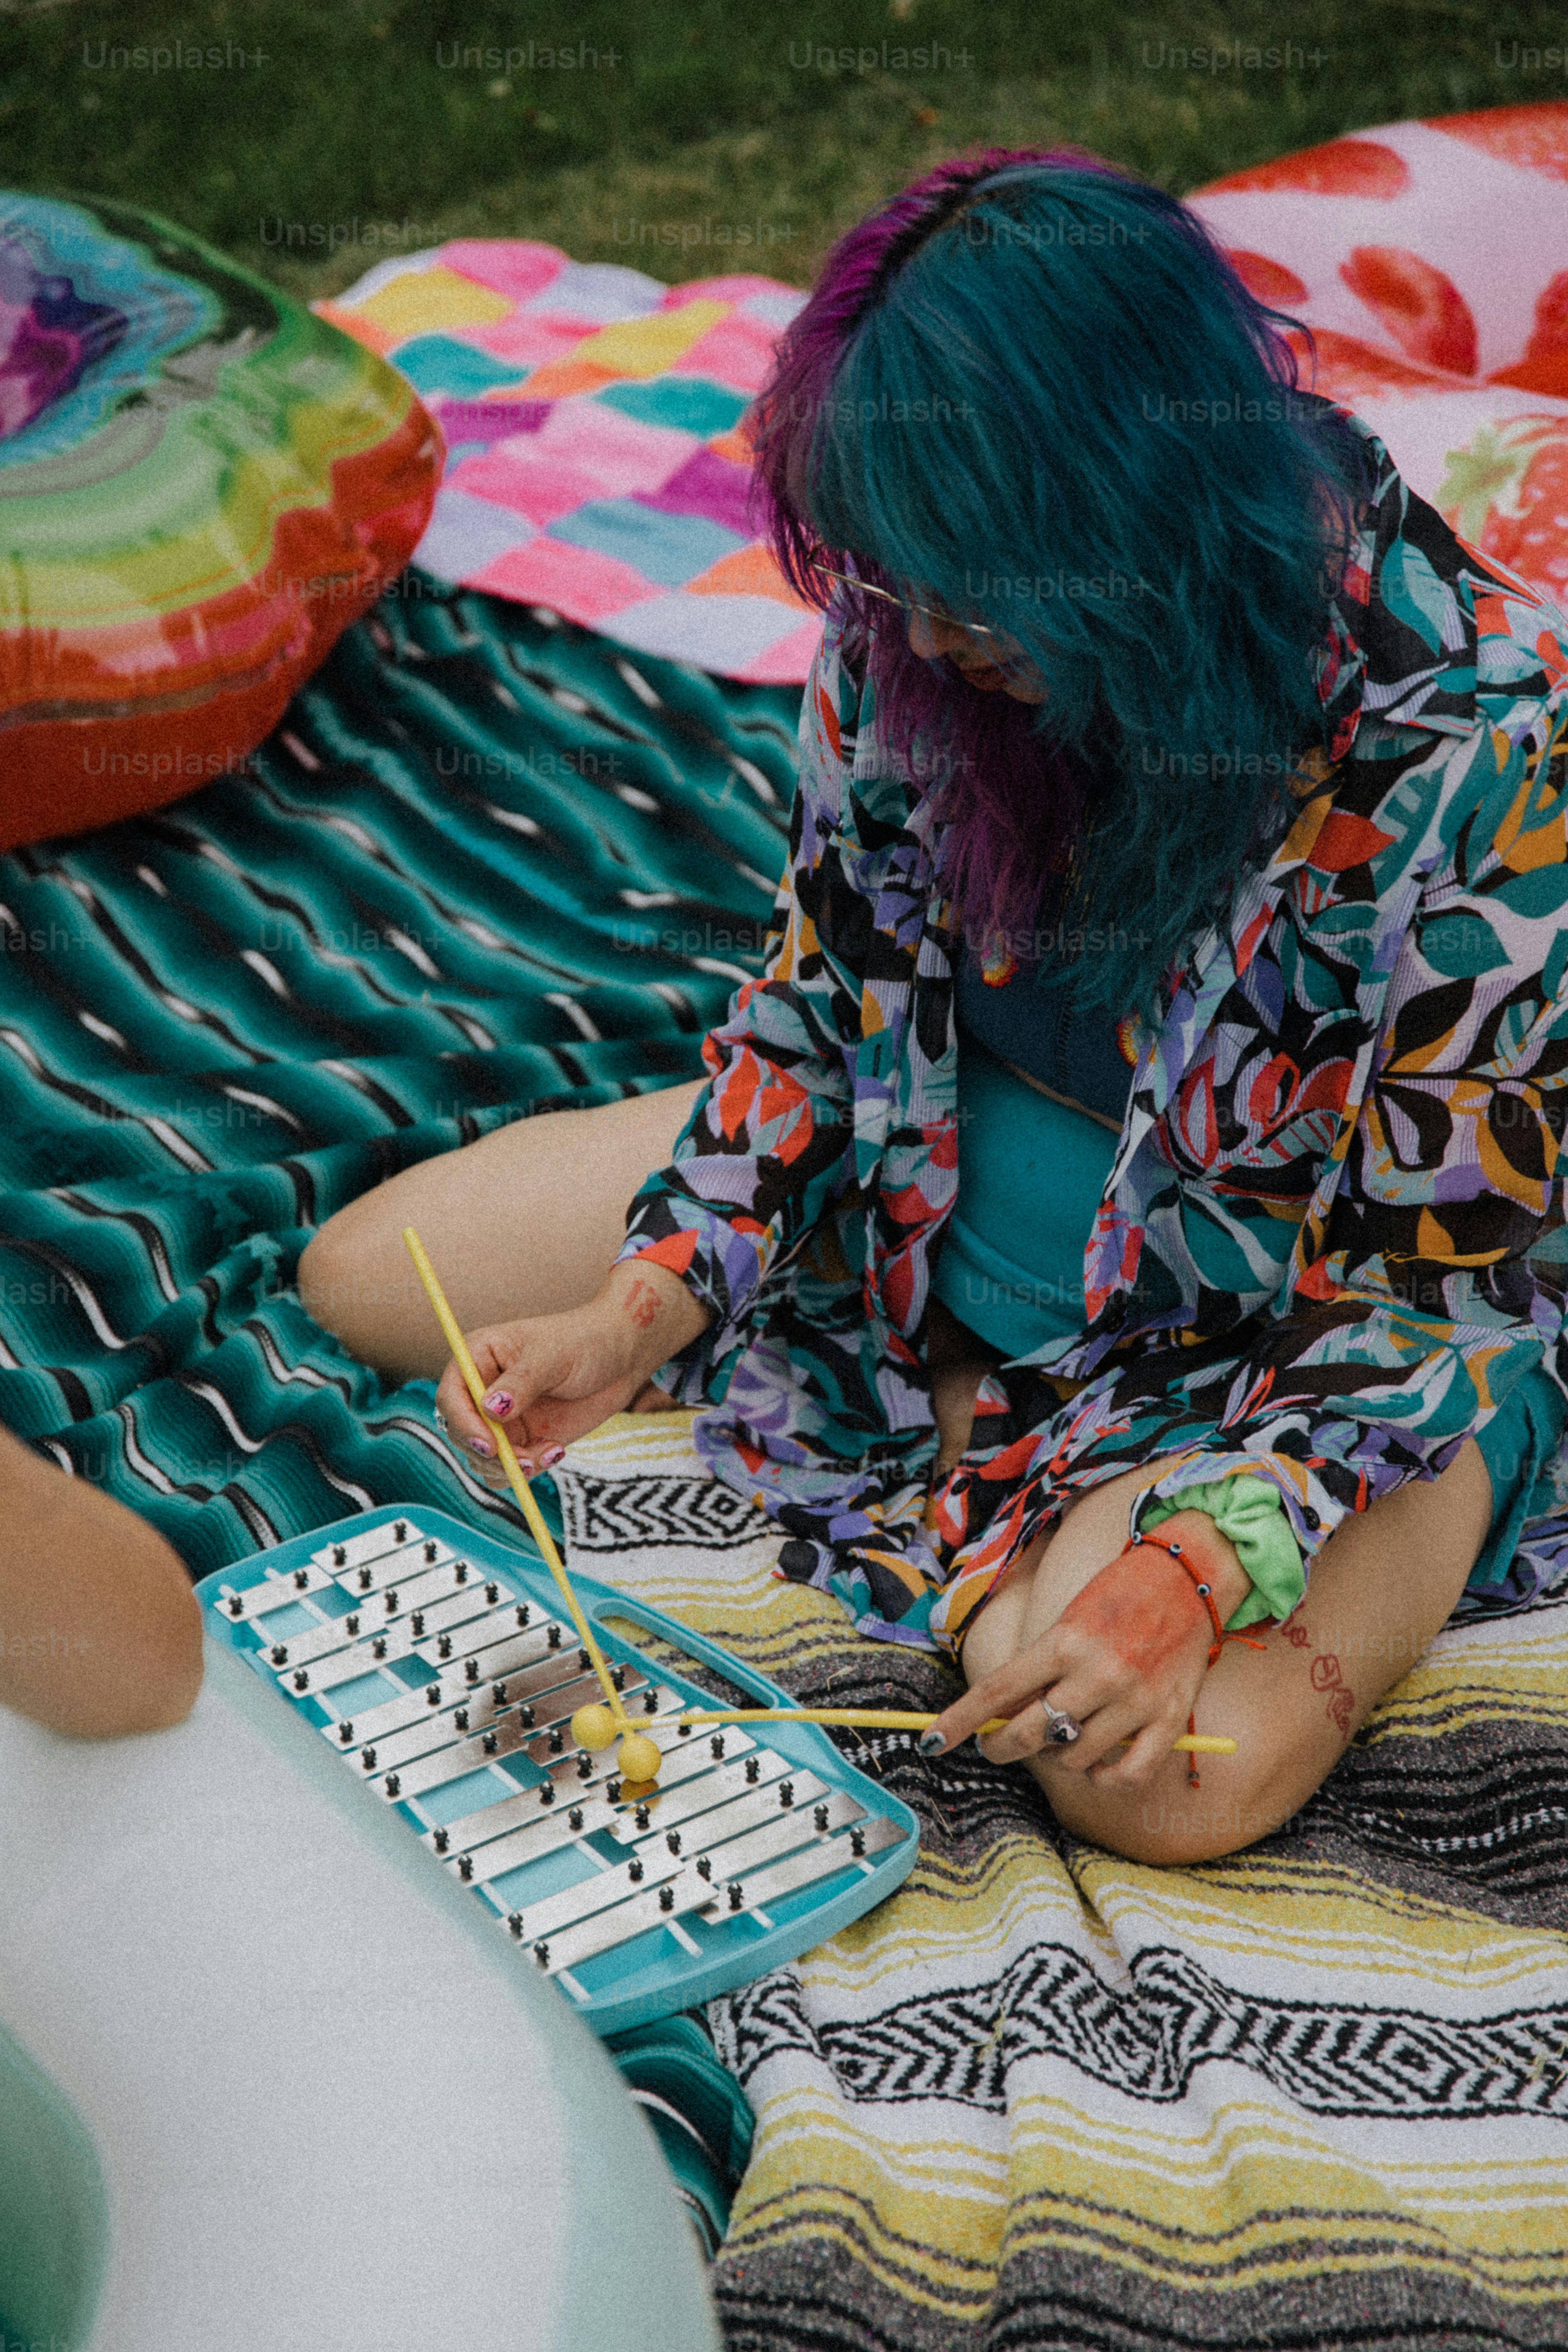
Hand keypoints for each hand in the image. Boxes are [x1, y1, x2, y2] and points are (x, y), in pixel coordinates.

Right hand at [434, 1258, 710, 1486]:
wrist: (621, 1358)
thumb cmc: (584, 1342)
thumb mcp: (552, 1357)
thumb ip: (520, 1383)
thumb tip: (490, 1409)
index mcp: (478, 1358)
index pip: (451, 1397)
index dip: (464, 1424)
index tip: (490, 1444)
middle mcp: (482, 1391)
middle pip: (460, 1434)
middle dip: (490, 1454)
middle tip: (526, 1459)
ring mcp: (501, 1419)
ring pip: (481, 1459)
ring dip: (510, 1468)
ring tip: (549, 1453)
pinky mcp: (522, 1440)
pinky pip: (509, 1470)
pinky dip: (528, 1470)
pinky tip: (557, 1452)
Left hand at [927, 1514, 1245, 1788]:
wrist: (1187, 1575)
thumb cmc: (1118, 1594)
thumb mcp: (1069, 1620)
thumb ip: (1039, 1667)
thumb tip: (1000, 1715)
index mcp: (1065, 1641)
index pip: (998, 1691)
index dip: (960, 1721)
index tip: (931, 1741)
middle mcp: (1098, 1674)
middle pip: (1030, 1733)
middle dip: (1000, 1747)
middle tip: (996, 1746)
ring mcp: (1136, 1700)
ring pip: (1073, 1758)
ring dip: (1055, 1756)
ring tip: (1061, 1735)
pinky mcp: (1170, 1719)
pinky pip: (1127, 1774)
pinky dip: (1104, 1778)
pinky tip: (1097, 1764)